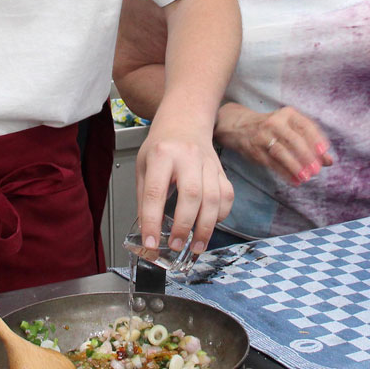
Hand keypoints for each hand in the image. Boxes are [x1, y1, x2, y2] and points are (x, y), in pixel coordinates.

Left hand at [135, 120, 233, 256]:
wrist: (185, 122)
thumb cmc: (162, 145)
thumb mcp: (143, 165)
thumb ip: (144, 197)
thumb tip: (148, 230)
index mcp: (161, 154)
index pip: (155, 192)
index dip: (152, 220)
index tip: (151, 242)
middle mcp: (187, 157)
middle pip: (191, 194)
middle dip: (184, 225)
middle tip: (176, 245)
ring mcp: (208, 162)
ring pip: (212, 197)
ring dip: (205, 227)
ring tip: (195, 246)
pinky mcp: (221, 170)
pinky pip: (226, 196)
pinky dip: (220, 215)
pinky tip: (210, 225)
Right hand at [215, 101, 332, 184]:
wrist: (240, 127)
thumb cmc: (273, 128)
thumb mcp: (291, 127)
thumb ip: (310, 142)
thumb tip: (329, 161)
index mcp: (287, 114)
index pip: (305, 126)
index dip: (316, 139)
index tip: (324, 152)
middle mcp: (275, 123)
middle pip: (293, 140)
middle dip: (306, 156)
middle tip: (316, 170)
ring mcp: (263, 136)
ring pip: (281, 152)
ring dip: (295, 167)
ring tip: (306, 177)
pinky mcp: (255, 150)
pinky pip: (271, 163)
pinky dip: (284, 173)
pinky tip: (294, 181)